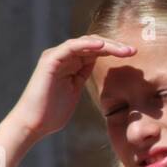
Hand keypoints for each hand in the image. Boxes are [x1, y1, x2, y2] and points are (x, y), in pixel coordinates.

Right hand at [6, 35, 135, 143]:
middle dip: (114, 46)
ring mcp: (56, 57)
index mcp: (71, 64)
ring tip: (124, 50)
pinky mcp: (50, 61)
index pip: (96, 51)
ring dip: (106, 45)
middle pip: (93, 44)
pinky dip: (86, 45)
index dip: (114, 51)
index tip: (132, 55)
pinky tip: (102, 46)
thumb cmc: (52, 113)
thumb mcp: (74, 91)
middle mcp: (63, 56)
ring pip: (85, 43)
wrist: (33, 124)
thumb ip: (83, 77)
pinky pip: (71, 47)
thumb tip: (100, 73)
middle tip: (133, 50)